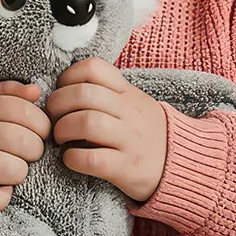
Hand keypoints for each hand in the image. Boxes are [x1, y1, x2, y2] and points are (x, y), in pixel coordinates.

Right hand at [0, 80, 50, 212]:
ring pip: (10, 170)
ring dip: (20, 173)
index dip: (41, 125)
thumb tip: (37, 92)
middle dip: (35, 150)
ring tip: (13, 170)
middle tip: (28, 153)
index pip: (24, 112)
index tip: (40, 133)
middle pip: (21, 142)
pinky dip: (1, 198)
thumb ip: (6, 92)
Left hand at [45, 57, 167, 203]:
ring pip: (86, 123)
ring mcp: (130, 140)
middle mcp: (129, 112)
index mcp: (128, 93)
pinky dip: (73, 158)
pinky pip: (92, 158)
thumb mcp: (134, 104)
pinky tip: (71, 159)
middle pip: (83, 94)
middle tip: (52, 118)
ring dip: (62, 130)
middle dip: (57, 105)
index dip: (68, 77)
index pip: (94, 68)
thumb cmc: (146, 133)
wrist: (182, 165)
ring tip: (60, 138)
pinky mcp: (127, 168)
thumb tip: (64, 86)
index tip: (61, 91)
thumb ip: (107, 93)